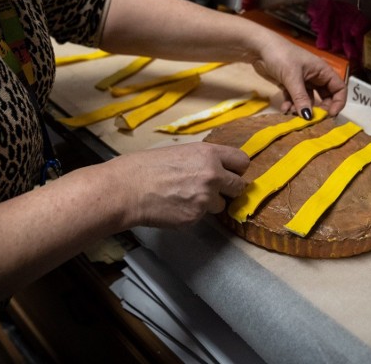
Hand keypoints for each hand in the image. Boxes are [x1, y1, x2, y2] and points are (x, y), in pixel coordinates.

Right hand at [109, 143, 248, 227]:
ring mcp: (205, 199)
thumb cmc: (147, 166)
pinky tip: (175, 206)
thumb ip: (203, 160)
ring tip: (185, 197)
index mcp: (208, 154)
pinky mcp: (196, 217)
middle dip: (229, 189)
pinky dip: (192, 213)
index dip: (236, 169)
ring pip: (221, 205)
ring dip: (209, 203)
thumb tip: (217, 168)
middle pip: (240, 186)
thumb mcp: (180, 152)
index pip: (242, 161)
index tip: (230, 173)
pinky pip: (202, 216)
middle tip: (214, 189)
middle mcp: (213, 175)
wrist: (128, 188)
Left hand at [250, 34, 347, 117]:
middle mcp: (315, 76)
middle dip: (319, 108)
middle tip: (312, 119)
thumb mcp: (292, 78)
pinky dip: (291, 105)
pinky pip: (294, 99)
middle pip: (325, 97)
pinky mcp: (289, 85)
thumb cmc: (281, 56)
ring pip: (308, 100)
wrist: (259, 48)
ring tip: (293, 113)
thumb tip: (308, 117)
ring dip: (302, 108)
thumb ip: (301, 98)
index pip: (339, 88)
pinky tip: (284, 109)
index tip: (331, 115)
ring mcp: (302, 81)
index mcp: (322, 70)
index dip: (338, 102)